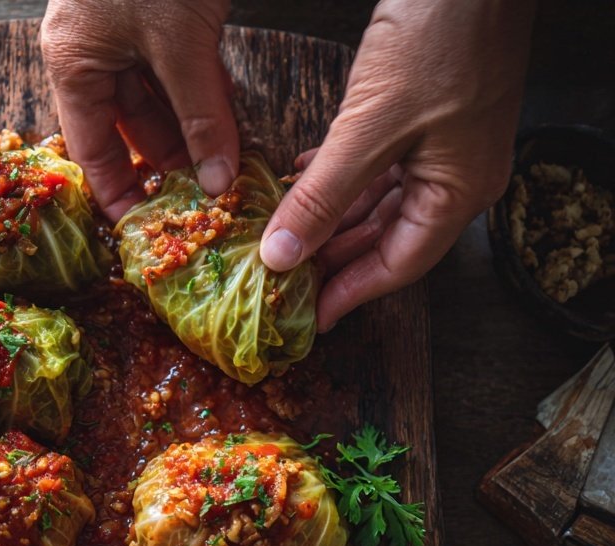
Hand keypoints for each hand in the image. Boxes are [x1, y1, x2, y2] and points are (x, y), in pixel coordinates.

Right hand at [41, 0, 237, 221]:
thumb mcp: (181, 43)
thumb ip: (202, 115)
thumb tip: (218, 180)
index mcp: (74, 64)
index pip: (93, 151)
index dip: (120, 194)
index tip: (147, 226)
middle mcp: (92, 51)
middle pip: (130, 127)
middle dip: (171, 159)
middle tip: (205, 192)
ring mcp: (124, 31)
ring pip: (158, 97)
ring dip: (193, 126)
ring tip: (225, 158)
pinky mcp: (157, 12)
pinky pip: (176, 65)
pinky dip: (201, 90)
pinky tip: (228, 112)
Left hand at [260, 0, 534, 331]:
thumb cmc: (439, 33)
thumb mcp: (369, 127)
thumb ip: (322, 197)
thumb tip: (281, 256)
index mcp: (458, 192)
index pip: (398, 266)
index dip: (350, 294)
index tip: (308, 318)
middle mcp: (455, 177)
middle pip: (386, 239)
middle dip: (333, 258)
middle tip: (284, 279)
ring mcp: (442, 146)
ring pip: (376, 203)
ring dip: (329, 219)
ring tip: (283, 236)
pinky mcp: (424, 116)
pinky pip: (376, 166)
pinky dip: (338, 179)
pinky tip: (301, 180)